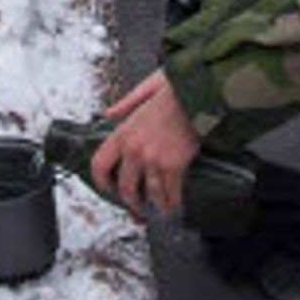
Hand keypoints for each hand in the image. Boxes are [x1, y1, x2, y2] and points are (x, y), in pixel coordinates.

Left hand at [90, 69, 200, 218]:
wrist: (200, 93)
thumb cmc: (176, 90)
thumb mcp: (144, 90)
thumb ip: (124, 104)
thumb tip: (109, 113)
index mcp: (123, 132)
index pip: (99, 165)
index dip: (102, 182)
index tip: (109, 188)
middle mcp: (134, 149)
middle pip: (125, 187)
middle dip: (131, 201)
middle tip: (138, 205)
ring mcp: (153, 159)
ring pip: (149, 194)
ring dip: (155, 206)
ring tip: (159, 210)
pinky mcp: (174, 165)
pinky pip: (170, 192)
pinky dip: (172, 203)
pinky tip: (174, 206)